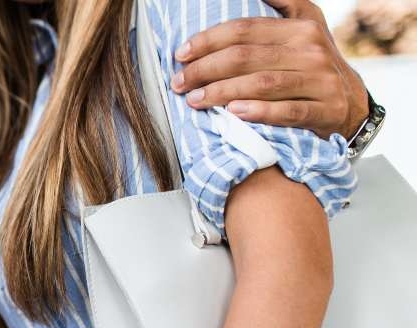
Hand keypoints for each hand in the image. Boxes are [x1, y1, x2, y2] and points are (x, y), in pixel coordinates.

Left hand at [173, 0, 369, 138]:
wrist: (352, 104)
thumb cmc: (312, 64)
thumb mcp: (305, 25)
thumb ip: (282, 4)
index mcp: (300, 29)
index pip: (244, 30)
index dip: (208, 40)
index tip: (181, 54)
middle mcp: (311, 51)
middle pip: (246, 57)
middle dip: (205, 69)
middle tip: (179, 82)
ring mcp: (320, 81)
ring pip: (262, 84)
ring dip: (222, 92)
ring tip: (195, 100)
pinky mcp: (325, 110)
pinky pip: (288, 111)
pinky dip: (260, 111)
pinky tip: (234, 112)